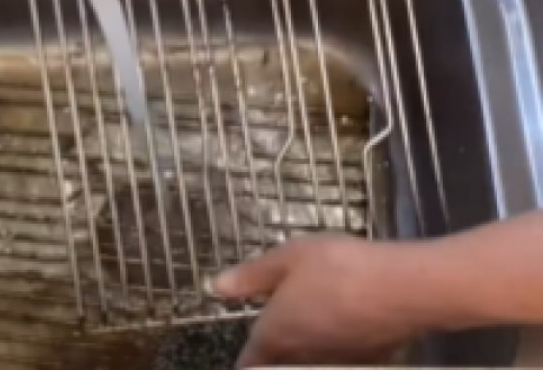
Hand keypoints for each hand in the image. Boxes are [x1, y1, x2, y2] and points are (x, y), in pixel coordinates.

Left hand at [210, 236, 431, 365]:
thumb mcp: (288, 256)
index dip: (247, 362)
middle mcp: (302, 357)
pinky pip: (342, 361)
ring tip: (307, 332)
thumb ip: (252, 276)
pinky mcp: (367, 363)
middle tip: (273, 345)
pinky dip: (336, 353)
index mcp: (277, 333)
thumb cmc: (336, 266)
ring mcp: (336, 363)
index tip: (246, 360)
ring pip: (311, 365)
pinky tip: (344, 332)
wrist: (399, 288)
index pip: (251, 361)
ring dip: (305, 357)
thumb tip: (216, 288)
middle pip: (281, 367)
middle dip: (275, 359)